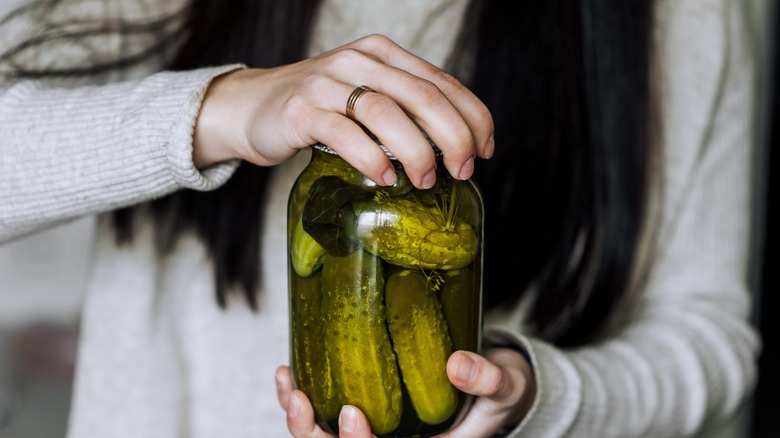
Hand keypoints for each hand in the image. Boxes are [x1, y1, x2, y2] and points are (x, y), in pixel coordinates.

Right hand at [193, 34, 493, 189]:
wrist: (249, 107)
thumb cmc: (318, 110)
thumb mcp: (366, 98)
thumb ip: (404, 111)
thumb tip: (456, 150)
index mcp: (382, 55)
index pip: (442, 82)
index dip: (473, 117)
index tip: (485, 150)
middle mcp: (358, 61)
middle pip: (422, 95)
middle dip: (453, 137)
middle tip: (463, 171)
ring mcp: (327, 82)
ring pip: (385, 111)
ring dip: (416, 151)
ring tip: (426, 180)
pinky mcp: (301, 109)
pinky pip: (344, 132)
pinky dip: (371, 158)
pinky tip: (385, 178)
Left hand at [275, 348, 535, 437]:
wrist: (495, 384)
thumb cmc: (499, 393)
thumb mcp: (504, 388)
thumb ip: (487, 380)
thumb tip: (458, 365)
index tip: (352, 414)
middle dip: (312, 435)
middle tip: (301, 400)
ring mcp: (377, 430)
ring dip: (299, 418)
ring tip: (289, 383)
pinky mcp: (368, 407)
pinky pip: (327, 413)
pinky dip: (305, 398)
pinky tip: (291, 374)